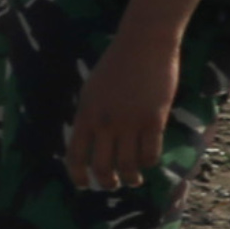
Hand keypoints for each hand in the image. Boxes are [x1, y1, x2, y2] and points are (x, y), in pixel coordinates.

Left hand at [66, 32, 181, 193]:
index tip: (84, 184)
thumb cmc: (117, 64)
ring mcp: (130, 122)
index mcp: (86, 115)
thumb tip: (89, 141)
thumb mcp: (92, 90)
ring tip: (134, 179)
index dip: (78, 175)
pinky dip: (149, 163)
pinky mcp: (154, 120)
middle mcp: (105, 123)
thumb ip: (89, 116)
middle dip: (107, 182)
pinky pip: (151, 153)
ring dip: (131, 177)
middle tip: (114, 184)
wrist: (144, 44)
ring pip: (128, 165)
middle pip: (102, 167)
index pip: (75, 155)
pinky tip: (149, 162)